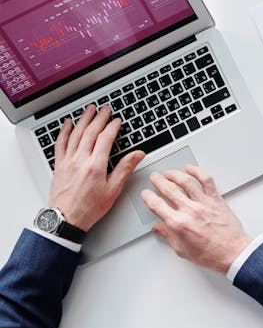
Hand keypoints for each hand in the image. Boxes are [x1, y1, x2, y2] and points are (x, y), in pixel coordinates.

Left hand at [48, 104, 145, 230]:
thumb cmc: (89, 208)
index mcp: (96, 166)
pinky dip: (65, 131)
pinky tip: (68, 124)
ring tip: (89, 110)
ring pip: (75, 134)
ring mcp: (68, 161)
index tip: (117, 121)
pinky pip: (60, 143)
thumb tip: (137, 155)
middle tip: (104, 109)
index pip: (105, 139)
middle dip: (99, 118)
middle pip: (90, 132)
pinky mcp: (59, 165)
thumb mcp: (113, 190)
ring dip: (83, 120)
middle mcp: (80, 160)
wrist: (66, 219)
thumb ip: (125, 169)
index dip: (112, 127)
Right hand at [141, 165, 251, 273]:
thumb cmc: (211, 254)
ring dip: (174, 174)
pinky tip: (190, 169)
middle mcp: (190, 211)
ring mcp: (204, 203)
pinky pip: (207, 180)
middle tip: (154, 178)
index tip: (146, 194)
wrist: (233, 253)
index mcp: (178, 224)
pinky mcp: (216, 200)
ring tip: (168, 173)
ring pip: (186, 181)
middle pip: (169, 189)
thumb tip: (159, 228)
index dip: (148, 197)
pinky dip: (197, 172)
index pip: (157, 205)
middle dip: (158, 181)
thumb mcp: (182, 250)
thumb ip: (168, 236)